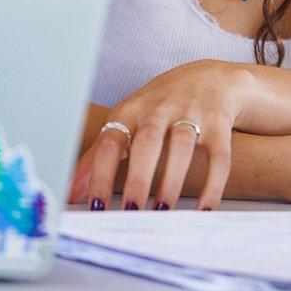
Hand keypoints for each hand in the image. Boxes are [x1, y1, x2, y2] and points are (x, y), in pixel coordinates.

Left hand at [69, 60, 251, 209]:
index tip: (96, 206)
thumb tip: (71, 193)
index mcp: (131, 110)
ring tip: (163, 213)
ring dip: (172, 181)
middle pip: (147, 141)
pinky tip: (204, 210)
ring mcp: (192, 114)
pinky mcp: (219, 124)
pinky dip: (212, 185)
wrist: (210, 77)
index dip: (102, 173)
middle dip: (139, 178)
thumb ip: (99, 155)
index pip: (111, 140)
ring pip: (182, 145)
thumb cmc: (161, 105)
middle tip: (131, 213)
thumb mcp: (127, 120)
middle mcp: (161, 109)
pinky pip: (218, 157)